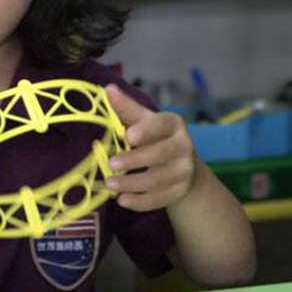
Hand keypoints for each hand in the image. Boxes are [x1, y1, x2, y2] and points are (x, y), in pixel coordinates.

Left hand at [103, 84, 197, 211]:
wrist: (181, 163)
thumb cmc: (155, 136)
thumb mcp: (142, 120)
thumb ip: (125, 107)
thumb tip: (107, 89)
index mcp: (173, 124)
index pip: (161, 126)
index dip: (146, 131)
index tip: (128, 136)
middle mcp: (184, 146)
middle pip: (161, 155)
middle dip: (135, 160)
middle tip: (111, 164)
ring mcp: (184, 171)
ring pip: (159, 180)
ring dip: (132, 184)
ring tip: (109, 184)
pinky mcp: (180, 191)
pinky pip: (160, 199)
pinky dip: (140, 202)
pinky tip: (122, 200)